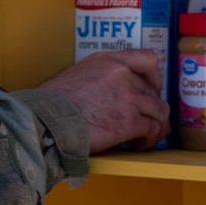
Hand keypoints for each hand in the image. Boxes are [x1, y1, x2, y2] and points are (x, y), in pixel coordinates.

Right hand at [36, 49, 171, 152]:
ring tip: (146, 137)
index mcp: (108, 61)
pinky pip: (152, 129)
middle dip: (152, 109)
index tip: (153, 89)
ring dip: (156, 126)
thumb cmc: (52, 104)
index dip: (155, 77)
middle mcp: (122, 74)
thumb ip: (99, 78)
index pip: (147, 59)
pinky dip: (149, 139)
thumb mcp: (77, 75)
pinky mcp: (130, 120)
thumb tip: (108, 94)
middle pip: (153, 92)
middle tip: (145, 121)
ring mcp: (128, 97)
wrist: (46, 121)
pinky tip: (138, 145)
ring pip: (159, 111)